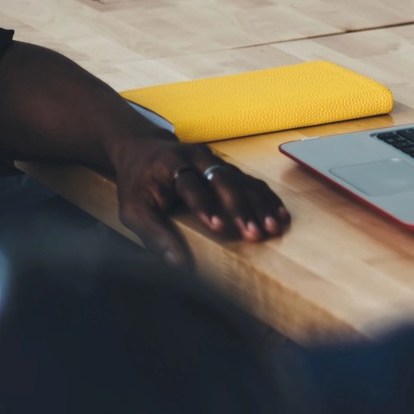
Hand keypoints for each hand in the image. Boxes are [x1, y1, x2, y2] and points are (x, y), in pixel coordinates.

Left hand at [107, 135, 288, 266]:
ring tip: (274, 228)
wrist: (144, 149)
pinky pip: (253, 182)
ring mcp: (217, 161)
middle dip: (242, 209)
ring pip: (244, 182)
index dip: (205, 206)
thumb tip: (177, 264)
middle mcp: (198, 158)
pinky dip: (268, 200)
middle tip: (255, 234)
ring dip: (261, 206)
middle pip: (225, 181)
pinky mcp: (230, 168)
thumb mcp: (132, 209)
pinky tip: (281, 215)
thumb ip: (153, 234)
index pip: (191, 185)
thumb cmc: (137, 183)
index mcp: (172, 164)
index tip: (218, 227)